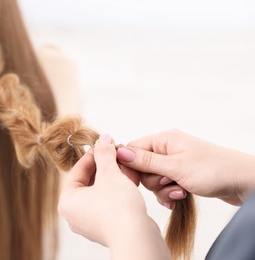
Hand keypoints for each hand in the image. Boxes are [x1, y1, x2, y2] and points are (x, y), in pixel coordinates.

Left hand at [58, 134, 169, 259]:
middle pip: (89, 181)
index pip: (78, 170)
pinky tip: (130, 178)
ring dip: (114, 176)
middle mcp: (75, 214)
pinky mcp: (106, 227)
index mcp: (67, 201)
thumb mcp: (110, 173)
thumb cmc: (118, 208)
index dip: (93, 154)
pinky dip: (118, 190)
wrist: (137, 238)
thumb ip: (105, 154)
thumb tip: (103, 138)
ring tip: (125, 163)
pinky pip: (109, 203)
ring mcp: (90, 222)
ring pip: (101, 191)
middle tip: (116, 152)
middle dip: (105, 165)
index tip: (104, 144)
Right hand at [117, 129, 254, 205]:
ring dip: (163, 190)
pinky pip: (164, 186)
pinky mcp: (181, 174)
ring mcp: (174, 162)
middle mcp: (167, 149)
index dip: (130, 166)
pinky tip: (179, 198)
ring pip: (153, 179)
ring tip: (180, 192)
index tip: (134, 181)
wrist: (243, 182)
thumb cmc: (214, 170)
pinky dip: (169, 194)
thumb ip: (146, 161)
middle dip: (152, 181)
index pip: (133, 149)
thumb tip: (119, 152)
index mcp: (164, 139)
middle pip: (142, 166)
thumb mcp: (176, 167)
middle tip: (169, 183)